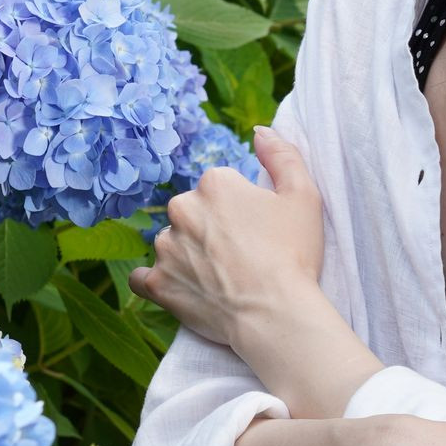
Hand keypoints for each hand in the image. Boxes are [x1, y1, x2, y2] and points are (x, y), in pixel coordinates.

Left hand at [131, 127, 325, 352]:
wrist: (275, 314)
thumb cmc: (293, 254)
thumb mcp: (303, 195)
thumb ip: (282, 155)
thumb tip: (260, 132)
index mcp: (214, 183)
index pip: (220, 187)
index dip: (240, 209)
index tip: (257, 230)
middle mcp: (181, 209)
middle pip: (192, 212)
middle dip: (210, 229)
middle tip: (239, 255)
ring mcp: (165, 248)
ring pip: (170, 242)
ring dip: (186, 254)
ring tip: (218, 277)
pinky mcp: (157, 283)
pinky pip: (142, 277)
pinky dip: (156, 280)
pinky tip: (176, 286)